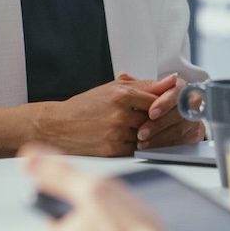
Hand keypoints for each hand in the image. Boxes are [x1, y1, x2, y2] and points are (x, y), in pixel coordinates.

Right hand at [35, 78, 161, 155]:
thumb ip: (143, 85)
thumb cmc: (85, 107)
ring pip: (147, 136)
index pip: (157, 100)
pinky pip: (136, 150)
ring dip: (144, 135)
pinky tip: (123, 140)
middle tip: (148, 121)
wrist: (57, 126)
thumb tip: (172, 80)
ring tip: (130, 130)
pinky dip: (134, 146)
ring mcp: (117, 133)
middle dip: (153, 122)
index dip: (161, 106)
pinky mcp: (113, 150)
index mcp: (121, 94)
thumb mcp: (111, 89)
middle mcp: (120, 113)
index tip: (161, 108)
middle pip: (154, 120)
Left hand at [135, 74, 203, 150]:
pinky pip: (180, 142)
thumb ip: (137, 86)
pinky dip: (164, 145)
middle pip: (179, 113)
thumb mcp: (146, 91)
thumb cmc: (156, 102)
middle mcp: (190, 102)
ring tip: (141, 141)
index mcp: (180, 87)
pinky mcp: (193, 135)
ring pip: (179, 129)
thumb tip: (124, 77)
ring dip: (159, 137)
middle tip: (142, 132)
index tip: (151, 113)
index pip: (177, 92)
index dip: (165, 103)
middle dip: (159, 124)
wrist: (171, 119)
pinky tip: (150, 147)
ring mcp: (193, 119)